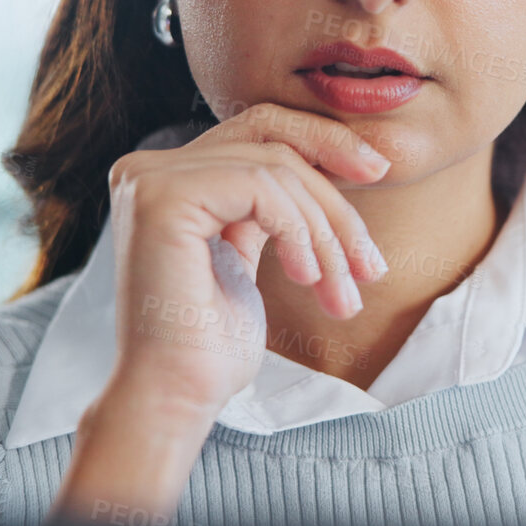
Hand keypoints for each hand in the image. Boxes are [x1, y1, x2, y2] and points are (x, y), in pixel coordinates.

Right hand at [104, 101, 391, 420]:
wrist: (177, 396)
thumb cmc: (212, 344)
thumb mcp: (248, 254)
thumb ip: (268, 204)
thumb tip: (342, 160)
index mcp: (169, 178)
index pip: (257, 129)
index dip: (322, 141)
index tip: (376, 173)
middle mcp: (149, 168)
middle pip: (269, 134)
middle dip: (335, 177)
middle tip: (371, 241)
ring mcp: (150, 178)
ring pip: (274, 166)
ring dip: (324, 230)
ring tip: (340, 290)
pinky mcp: (162, 197)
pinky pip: (259, 186)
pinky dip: (298, 230)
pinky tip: (304, 277)